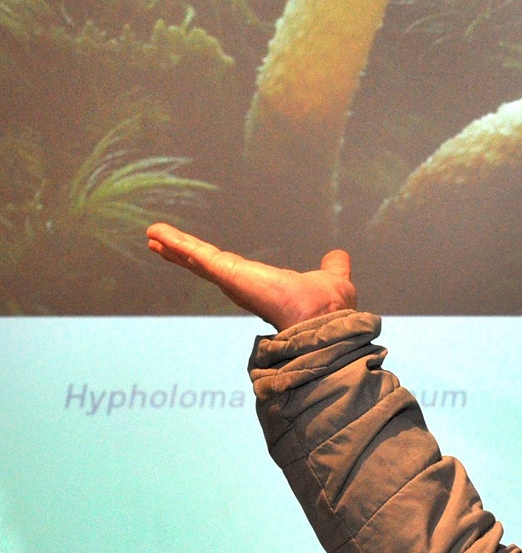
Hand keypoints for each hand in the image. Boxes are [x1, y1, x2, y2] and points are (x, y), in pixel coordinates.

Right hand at [146, 223, 356, 330]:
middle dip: (183, 255)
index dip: (211, 262)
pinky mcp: (227, 274)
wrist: (324, 319)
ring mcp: (232, 281)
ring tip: (153, 235)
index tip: (194, 254)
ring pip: (198, 260)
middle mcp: (243, 286)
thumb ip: (332, 267)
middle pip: (206, 266)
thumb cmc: (329, 307)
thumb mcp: (332, 278)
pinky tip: (156, 233)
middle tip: (159, 242)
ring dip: (175, 247)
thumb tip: (338, 257)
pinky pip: (198, 254)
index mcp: (263, 286)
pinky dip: (177, 243)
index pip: (231, 271)